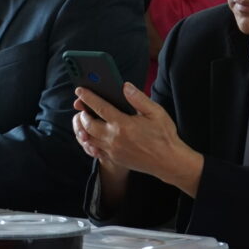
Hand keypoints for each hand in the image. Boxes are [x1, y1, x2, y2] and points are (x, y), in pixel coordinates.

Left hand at [73, 83, 202, 196]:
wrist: (168, 162)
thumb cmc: (163, 136)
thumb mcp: (155, 112)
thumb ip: (138, 98)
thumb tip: (125, 86)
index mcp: (123, 124)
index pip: (99, 107)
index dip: (88, 97)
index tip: (80, 90)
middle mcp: (114, 138)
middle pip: (88, 124)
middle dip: (83, 114)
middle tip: (82, 107)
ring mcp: (113, 150)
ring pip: (89, 138)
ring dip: (84, 128)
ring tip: (85, 119)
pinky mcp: (114, 158)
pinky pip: (95, 150)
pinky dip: (90, 142)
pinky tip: (92, 135)